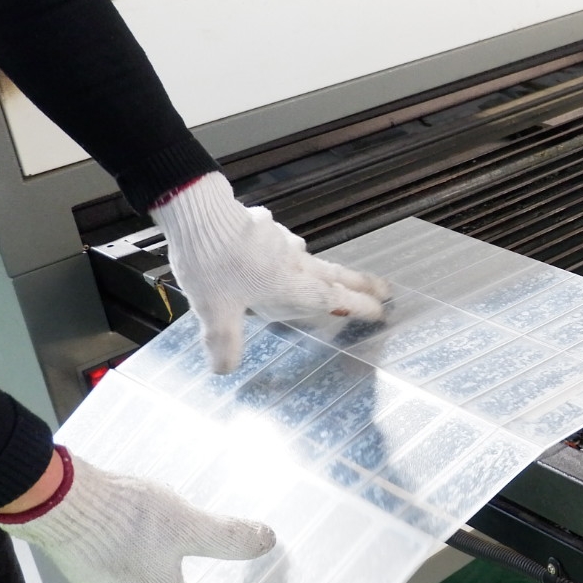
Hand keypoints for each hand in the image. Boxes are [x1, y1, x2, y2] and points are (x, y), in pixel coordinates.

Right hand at [0, 447, 274, 582]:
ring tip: (177, 523)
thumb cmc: (122, 519)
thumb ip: (225, 537)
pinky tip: (145, 516)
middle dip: (188, 570)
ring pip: (144, 575)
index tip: (226, 575)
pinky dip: (139, 542)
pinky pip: (123, 559)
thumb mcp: (186, 524)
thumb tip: (265, 541)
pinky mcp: (87, 560)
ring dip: (162, 552)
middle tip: (206, 541)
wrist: (62, 498)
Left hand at [151, 172, 389, 372]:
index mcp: (289, 284)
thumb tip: (225, 369)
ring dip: (322, 268)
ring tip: (324, 275)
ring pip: (309, 258)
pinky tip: (270, 251)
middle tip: (384, 288)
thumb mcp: (216, 313)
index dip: (359, 306)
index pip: (334, 299)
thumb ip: (224, 343)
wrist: (198, 212)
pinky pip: (281, 242)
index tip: (380, 311)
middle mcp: (292, 261)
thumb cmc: (212, 264)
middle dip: (360, 284)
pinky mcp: (263, 225)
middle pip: (335, 274)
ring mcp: (279, 240)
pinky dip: (285, 252)